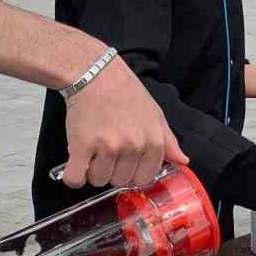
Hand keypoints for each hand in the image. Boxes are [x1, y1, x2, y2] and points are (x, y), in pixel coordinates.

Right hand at [63, 57, 189, 189]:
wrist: (96, 74)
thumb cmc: (125, 92)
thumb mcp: (155, 114)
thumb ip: (168, 141)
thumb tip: (182, 161)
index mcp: (153, 141)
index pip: (144, 178)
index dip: (132, 173)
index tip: (124, 164)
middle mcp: (133, 146)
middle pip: (120, 181)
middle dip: (112, 171)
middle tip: (106, 152)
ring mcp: (108, 147)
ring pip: (98, 180)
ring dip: (92, 171)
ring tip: (92, 151)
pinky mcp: (82, 146)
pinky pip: (75, 178)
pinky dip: (73, 177)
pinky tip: (75, 163)